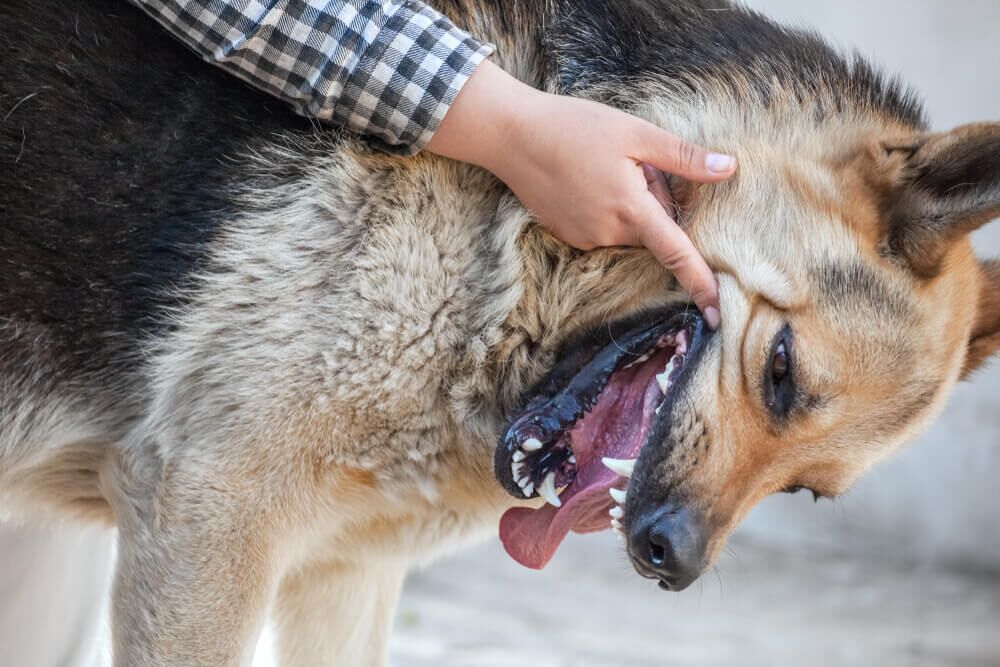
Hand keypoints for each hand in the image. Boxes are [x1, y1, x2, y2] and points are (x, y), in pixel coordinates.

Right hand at [427, 60, 735, 328]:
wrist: (511, 135)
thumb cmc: (574, 127)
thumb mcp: (635, 132)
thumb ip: (684, 157)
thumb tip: (729, 168)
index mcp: (631, 210)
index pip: (676, 254)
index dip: (700, 284)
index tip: (717, 314)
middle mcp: (607, 233)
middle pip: (651, 228)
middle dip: (653, 199)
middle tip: (630, 161)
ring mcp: (583, 238)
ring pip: (625, 227)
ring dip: (627, 203)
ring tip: (598, 166)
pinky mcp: (565, 235)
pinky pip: (601, 228)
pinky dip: (603, 208)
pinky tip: (582, 178)